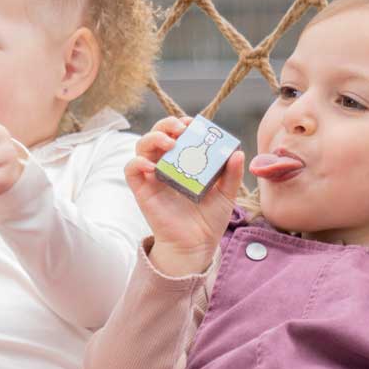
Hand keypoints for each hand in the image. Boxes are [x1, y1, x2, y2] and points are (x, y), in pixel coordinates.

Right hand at [125, 116, 244, 275]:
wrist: (196, 245)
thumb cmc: (209, 220)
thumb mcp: (226, 195)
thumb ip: (231, 174)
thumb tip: (237, 152)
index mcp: (184, 162)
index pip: (177, 134)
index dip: (182, 124)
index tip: (193, 124)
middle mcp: (166, 166)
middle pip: (157, 135)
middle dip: (166, 125)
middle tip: (181, 129)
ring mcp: (152, 177)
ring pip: (141, 147)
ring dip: (153, 138)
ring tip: (170, 143)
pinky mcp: (142, 190)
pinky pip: (131, 170)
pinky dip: (138, 163)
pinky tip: (153, 167)